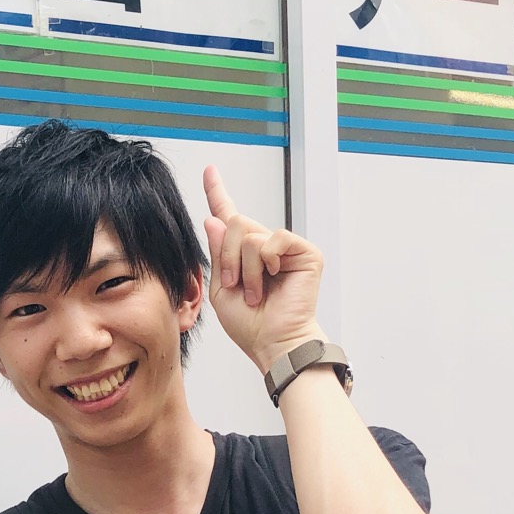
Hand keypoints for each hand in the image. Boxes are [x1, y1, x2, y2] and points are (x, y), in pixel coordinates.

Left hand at [202, 166, 326, 373]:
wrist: (273, 342)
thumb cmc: (250, 324)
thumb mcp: (220, 288)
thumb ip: (217, 253)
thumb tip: (213, 218)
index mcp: (243, 253)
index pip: (228, 216)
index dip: (217, 192)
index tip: (209, 171)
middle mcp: (265, 245)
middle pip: (235, 222)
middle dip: (226, 255)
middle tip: (234, 285)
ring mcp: (286, 248)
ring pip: (250, 233)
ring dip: (244, 267)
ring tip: (254, 292)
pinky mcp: (305, 252)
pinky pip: (274, 239)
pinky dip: (266, 261)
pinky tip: (274, 278)